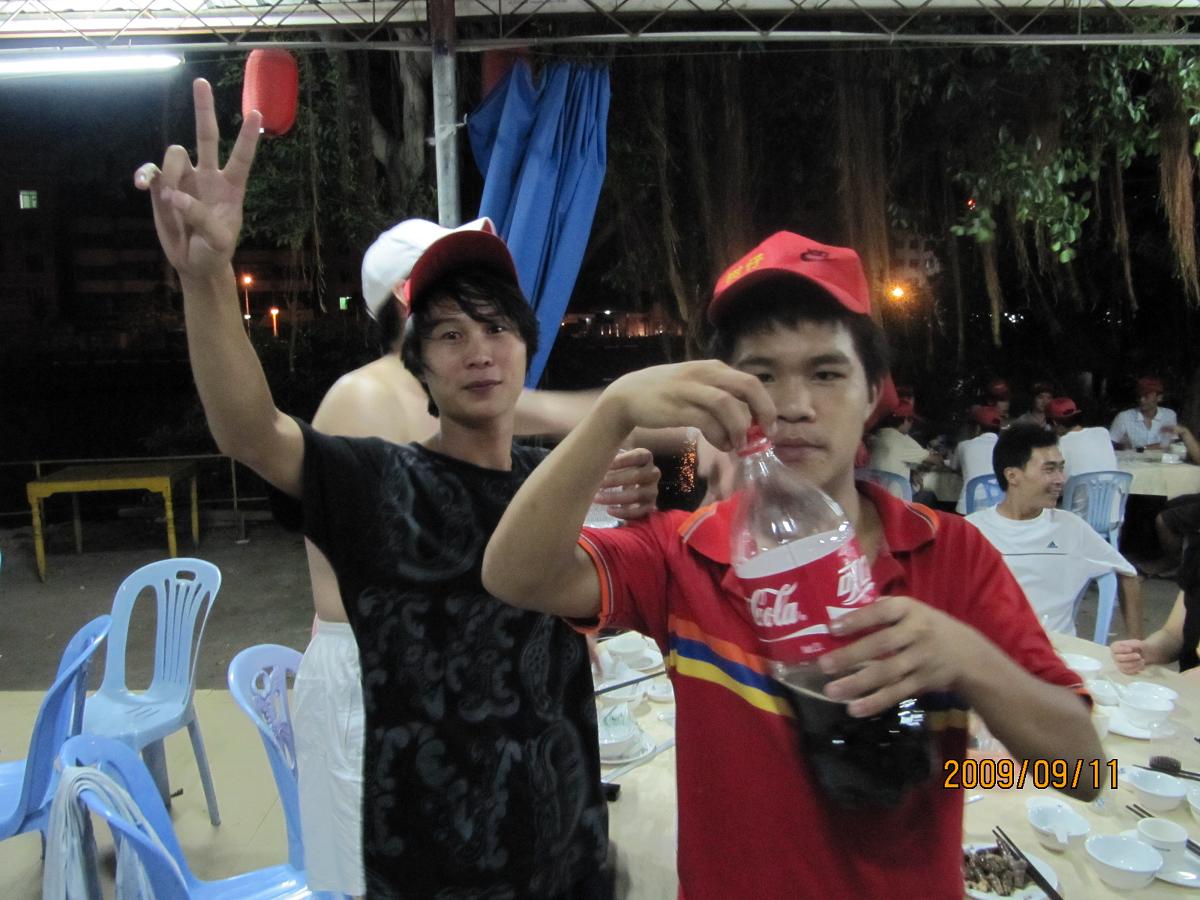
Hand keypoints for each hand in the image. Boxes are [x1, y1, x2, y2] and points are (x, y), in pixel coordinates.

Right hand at [133, 78, 261, 280]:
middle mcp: (208, 176)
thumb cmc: (215, 250)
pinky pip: (151, 172)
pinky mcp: (163, 187)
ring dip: (169, 172)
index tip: (256, 113)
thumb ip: (201, 218)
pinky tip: (141, 186)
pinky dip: (145, 175)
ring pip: (174, 154)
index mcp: (231, 187)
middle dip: (203, 110)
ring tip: (167, 199)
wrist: (195, 262)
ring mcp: (184, 179)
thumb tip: (174, 195)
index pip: (241, 158)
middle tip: (201, 82)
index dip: (247, 137)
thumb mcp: (218, 241)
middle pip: (206, 136)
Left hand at [594, 448, 660, 519]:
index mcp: (646, 457)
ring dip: (616, 497)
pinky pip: (639, 511)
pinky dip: (624, 512)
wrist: (628, 480)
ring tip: (597, 498)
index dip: (622, 460)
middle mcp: (652, 473)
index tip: (604, 463)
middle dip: (614, 480)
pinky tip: (609, 510)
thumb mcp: (617, 454)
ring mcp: (653, 490)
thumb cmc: (618, 465)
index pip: (637, 456)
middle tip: (597, 483)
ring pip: (638, 494)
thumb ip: (609, 453)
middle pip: (637, 475)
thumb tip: (592, 457)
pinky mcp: (650, 506)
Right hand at [603, 360, 775, 451]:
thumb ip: (720, 397)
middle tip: (766, 434)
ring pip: (728, 404)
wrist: (627, 395)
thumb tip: (748, 421)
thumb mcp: (696, 386)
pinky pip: (707, 420)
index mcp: (713, 368)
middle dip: (763, 412)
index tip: (770, 427)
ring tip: (739, 444)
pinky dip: (720, 435)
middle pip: (747, 386)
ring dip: (740, 427)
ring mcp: (690, 389)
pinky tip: (722, 445)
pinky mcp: (677, 407)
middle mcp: (705, 373)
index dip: (766, 405)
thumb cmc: (666, 394)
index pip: (751, 382)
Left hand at [816, 595, 976, 716]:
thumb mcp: (913, 611)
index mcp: (910, 610)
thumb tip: (840, 616)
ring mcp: (921, 659)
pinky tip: (855, 708)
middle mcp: (917, 633)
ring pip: (887, 673)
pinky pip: (897, 693)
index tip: (832, 628)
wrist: (970, 655)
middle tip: (824, 665)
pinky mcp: (923, 682)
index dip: (858, 619)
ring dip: (858, 683)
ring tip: (832, 691)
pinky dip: (876, 702)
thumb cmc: (928, 628)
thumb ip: (883, 612)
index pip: (882, 612)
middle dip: (852, 655)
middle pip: (882, 644)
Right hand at [1110, 639, 1146, 674]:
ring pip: (1123, 666)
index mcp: (1115, 647)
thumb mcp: (1137, 643)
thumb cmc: (1137, 647)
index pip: (1115, 649)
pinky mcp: (1124, 670)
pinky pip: (1128, 672)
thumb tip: (1130, 647)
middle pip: (1118, 658)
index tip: (1130, 649)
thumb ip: (1134, 644)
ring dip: (1134, 664)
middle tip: (1139, 656)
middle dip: (1129, 657)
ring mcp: (1118, 664)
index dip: (1122, 649)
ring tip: (1143, 661)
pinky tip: (1142, 666)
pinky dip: (1136, 669)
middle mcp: (1114, 656)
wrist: (1143, 654)